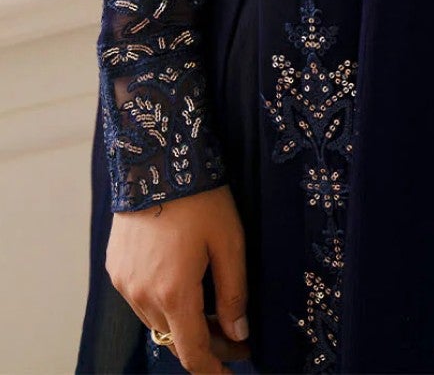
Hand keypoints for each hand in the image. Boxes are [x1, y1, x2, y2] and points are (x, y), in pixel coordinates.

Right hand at [106, 184, 250, 373]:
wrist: (156, 158)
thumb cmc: (200, 197)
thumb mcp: (229, 242)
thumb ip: (234, 292)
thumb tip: (239, 333)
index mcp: (173, 293)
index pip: (192, 352)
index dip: (214, 368)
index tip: (235, 368)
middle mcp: (142, 295)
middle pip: (175, 338)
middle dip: (207, 342)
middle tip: (237, 334)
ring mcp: (124, 283)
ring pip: (156, 321)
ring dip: (183, 322)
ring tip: (213, 307)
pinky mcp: (115, 268)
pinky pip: (140, 299)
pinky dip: (163, 302)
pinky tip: (184, 283)